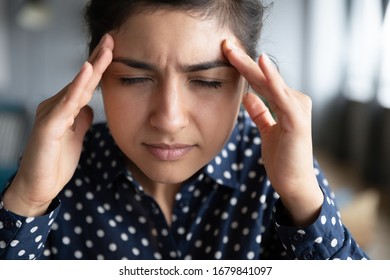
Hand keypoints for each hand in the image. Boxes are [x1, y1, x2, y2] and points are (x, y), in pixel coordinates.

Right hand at [3, 34, 113, 216]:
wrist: (39, 185)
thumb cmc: (56, 161)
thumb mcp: (75, 136)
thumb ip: (81, 120)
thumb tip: (90, 107)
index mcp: (65, 109)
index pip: (85, 84)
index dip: (98, 67)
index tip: (113, 50)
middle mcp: (56, 107)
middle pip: (81, 80)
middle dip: (97, 59)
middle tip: (111, 39)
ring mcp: (51, 115)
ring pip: (75, 87)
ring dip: (91, 67)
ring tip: (105, 49)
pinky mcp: (48, 126)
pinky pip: (66, 104)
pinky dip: (77, 87)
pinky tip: (87, 71)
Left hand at [223, 40, 322, 225]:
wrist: (293, 182)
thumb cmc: (282, 158)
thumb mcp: (267, 130)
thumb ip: (261, 113)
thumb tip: (248, 97)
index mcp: (286, 103)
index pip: (260, 82)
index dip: (243, 68)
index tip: (226, 55)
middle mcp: (293, 101)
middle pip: (263, 77)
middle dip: (242, 61)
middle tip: (225, 44)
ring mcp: (296, 108)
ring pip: (268, 82)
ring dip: (250, 65)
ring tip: (233, 50)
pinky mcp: (296, 118)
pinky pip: (280, 94)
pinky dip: (271, 78)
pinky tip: (261, 63)